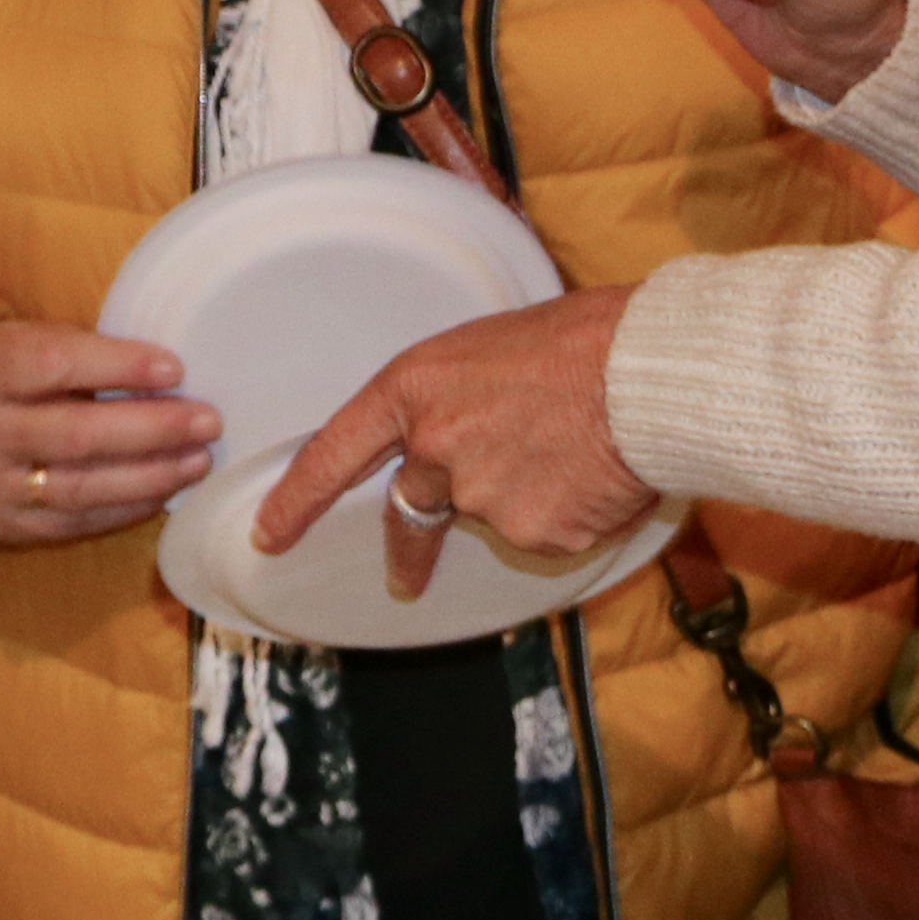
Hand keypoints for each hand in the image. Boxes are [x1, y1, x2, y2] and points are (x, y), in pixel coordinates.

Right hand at [0, 318, 221, 544]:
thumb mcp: (15, 342)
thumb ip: (77, 355)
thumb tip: (166, 379)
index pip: (57, 364)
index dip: (120, 367)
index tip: (175, 370)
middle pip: (76, 435)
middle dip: (152, 430)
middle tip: (208, 422)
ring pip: (81, 488)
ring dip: (151, 476)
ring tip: (197, 461)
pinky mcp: (2, 526)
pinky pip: (74, 523)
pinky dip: (125, 508)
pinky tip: (161, 491)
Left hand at [249, 285, 650, 591]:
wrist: (648, 372)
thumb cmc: (584, 340)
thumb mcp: (492, 350)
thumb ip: (458, 402)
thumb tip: (466, 433)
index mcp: (416, 390)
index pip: (336, 452)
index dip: (299, 498)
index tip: (269, 533)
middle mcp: (436, 447)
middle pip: (410, 512)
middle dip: (408, 554)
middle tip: (403, 579)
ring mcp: (482, 496)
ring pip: (495, 515)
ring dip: (529, 498)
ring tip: (579, 452)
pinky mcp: (533, 532)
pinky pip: (546, 532)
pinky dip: (571, 514)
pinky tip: (598, 476)